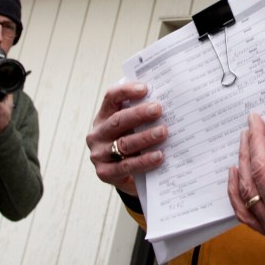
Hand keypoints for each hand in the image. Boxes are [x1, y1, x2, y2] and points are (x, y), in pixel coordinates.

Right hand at [86, 82, 167, 196]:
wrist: (126, 176)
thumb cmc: (133, 142)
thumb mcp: (134, 126)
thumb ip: (143, 113)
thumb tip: (167, 100)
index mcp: (104, 116)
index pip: (111, 97)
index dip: (126, 91)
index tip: (145, 88)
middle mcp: (97, 134)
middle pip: (117, 120)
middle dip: (139, 114)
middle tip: (158, 109)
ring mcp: (99, 154)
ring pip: (123, 143)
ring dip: (145, 137)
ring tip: (163, 132)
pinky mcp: (105, 173)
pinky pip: (126, 166)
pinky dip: (144, 161)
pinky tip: (159, 156)